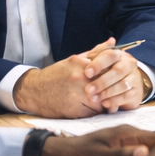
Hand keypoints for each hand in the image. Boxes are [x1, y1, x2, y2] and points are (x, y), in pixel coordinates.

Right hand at [12, 38, 142, 116]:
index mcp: (80, 64)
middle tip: (117, 92)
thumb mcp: (75, 59)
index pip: (108, 68)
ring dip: (106, 103)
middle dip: (114, 90)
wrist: (34, 90)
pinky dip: (96, 112)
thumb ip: (96, 51)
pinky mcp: (73, 110)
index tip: (119, 77)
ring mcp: (76, 95)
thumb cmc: (57, 74)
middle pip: (107, 86)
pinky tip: (95, 108)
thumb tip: (113, 42)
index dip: (116, 74)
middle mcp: (78, 79)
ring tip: (107, 101)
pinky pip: (93, 113)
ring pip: (102, 101)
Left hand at [78, 40, 149, 111]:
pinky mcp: (136, 92)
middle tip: (88, 90)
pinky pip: (126, 96)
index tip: (87, 73)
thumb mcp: (100, 63)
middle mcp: (129, 64)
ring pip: (123, 84)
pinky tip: (104, 104)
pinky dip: (114, 101)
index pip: (110, 55)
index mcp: (119, 54)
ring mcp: (135, 78)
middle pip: (118, 71)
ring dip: (107, 92)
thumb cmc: (108, 72)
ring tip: (94, 98)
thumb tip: (88, 51)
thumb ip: (93, 56)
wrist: (128, 84)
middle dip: (102, 81)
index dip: (98, 64)